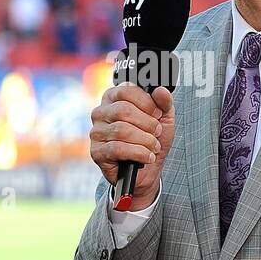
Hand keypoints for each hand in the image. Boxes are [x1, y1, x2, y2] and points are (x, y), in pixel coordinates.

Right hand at [89, 83, 174, 209]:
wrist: (148, 169)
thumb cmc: (151, 138)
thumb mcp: (163, 118)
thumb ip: (164, 102)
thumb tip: (160, 90)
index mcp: (114, 97)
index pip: (125, 90)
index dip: (145, 102)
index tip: (158, 113)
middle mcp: (101, 112)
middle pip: (123, 110)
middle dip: (147, 123)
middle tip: (157, 132)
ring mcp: (96, 132)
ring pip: (121, 130)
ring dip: (145, 140)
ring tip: (154, 146)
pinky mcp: (97, 152)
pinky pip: (118, 149)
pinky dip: (138, 153)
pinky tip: (147, 157)